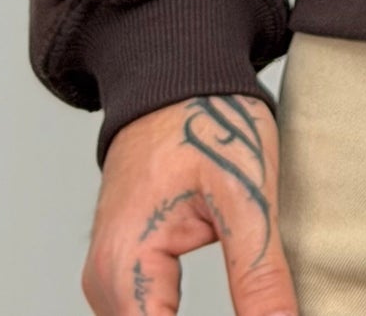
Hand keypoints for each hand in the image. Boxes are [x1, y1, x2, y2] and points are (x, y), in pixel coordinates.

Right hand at [82, 92, 298, 315]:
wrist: (175, 74)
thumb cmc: (208, 118)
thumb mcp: (246, 195)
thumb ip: (260, 276)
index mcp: (126, 264)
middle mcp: (106, 280)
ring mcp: (110, 277)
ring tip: (257, 306)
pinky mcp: (124, 272)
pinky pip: (146, 315)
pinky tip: (233, 309)